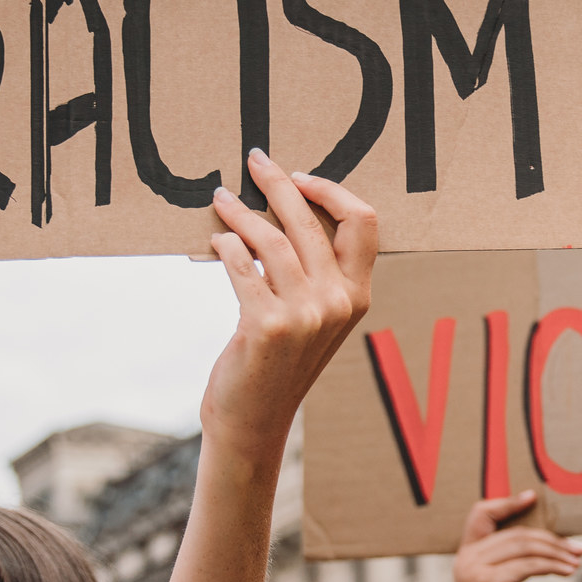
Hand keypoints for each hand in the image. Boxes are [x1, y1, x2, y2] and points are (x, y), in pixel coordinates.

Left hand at [199, 148, 376, 453]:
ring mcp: (305, 315)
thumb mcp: (313, 318)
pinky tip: (217, 239)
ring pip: (272, 239)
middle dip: (279, 183)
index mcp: (357, 296)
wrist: (253, 421)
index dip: (332, 191)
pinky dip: (226, 245)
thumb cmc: (278, 363)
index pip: (363, 222)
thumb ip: (314, 274)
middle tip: (255, 161)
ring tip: (221, 198)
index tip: (300, 176)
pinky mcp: (267, 325)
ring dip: (241, 212)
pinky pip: (242, 266)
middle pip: (311, 220)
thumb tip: (284, 208)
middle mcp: (339, 302)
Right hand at [455, 492, 578, 581]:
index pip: (480, 514)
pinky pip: (529, 565)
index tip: (533, 496)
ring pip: (524, 546)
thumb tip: (545, 534)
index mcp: (466, 554)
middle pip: (515, 532)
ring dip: (557, 551)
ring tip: (578, 558)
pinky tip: (569, 571)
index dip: (506, 502)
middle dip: (551, 538)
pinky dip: (553, 566)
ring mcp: (474, 572)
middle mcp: (466, 560)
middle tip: (577, 546)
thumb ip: (511, 558)